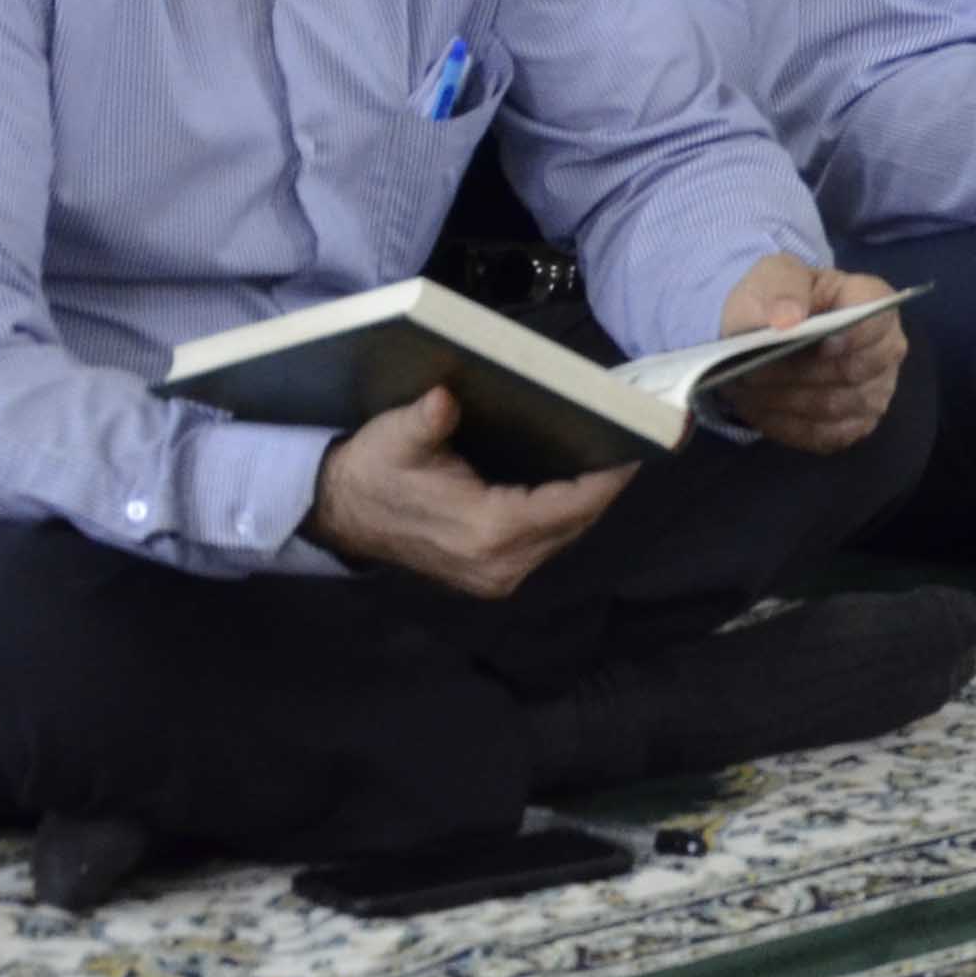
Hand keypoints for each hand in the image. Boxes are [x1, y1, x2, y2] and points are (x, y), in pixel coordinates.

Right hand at [303, 386, 635, 598]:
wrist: (337, 515)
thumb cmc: (370, 471)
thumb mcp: (393, 438)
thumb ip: (424, 420)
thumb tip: (445, 399)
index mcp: (485, 531)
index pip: (571, 506)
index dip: (608, 478)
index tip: (638, 447)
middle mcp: (498, 564)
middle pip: (577, 522)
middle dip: (603, 484)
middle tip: (628, 439)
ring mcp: (495, 577)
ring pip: (565, 535)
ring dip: (586, 500)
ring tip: (607, 455)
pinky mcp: (490, 576)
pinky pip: (546, 542)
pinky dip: (563, 513)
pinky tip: (570, 480)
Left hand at [708, 257, 908, 451]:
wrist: (767, 330)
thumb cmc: (778, 298)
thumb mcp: (774, 275)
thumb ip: (782, 288)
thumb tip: (787, 319)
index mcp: (873, 300)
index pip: (876, 320)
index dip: (851, 335)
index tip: (817, 343)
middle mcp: (886, 348)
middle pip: (852, 370)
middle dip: (797, 373)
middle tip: (750, 369)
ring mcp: (875, 391)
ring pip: (833, 406)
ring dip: (785, 400)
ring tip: (746, 389)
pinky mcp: (855, 425)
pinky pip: (824, 435)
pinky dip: (787, 425)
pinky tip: (760, 409)